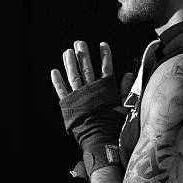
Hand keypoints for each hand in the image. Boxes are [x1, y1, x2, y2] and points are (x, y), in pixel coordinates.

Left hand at [50, 40, 132, 178]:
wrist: (99, 138)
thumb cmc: (114, 124)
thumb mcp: (125, 106)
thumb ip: (127, 90)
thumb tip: (128, 75)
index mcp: (105, 90)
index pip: (106, 68)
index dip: (105, 56)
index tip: (103, 44)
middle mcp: (90, 90)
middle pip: (86, 68)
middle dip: (83, 55)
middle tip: (80, 43)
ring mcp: (78, 96)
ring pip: (73, 76)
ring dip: (70, 63)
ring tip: (67, 51)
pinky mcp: (68, 104)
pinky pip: (61, 90)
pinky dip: (57, 81)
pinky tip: (54, 71)